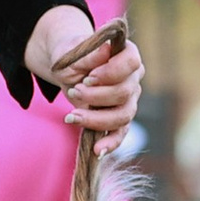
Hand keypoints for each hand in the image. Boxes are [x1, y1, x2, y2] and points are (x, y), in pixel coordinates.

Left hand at [26, 5, 144, 157]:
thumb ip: (89, 54)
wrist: (66, 68)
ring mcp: (129, 99)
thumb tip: (106, 49)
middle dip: (96, 97)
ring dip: (96, 119)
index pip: (131, 63)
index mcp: (127, 54)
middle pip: (124, 93)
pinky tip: (98, 150)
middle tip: (74, 91)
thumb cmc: (71, 55)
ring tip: (71, 115)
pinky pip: (120, 133)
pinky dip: (111, 143)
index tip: (88, 78)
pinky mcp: (119, 117)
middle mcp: (133, 78)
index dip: (111, 73)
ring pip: (123, 115)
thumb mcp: (73, 51)